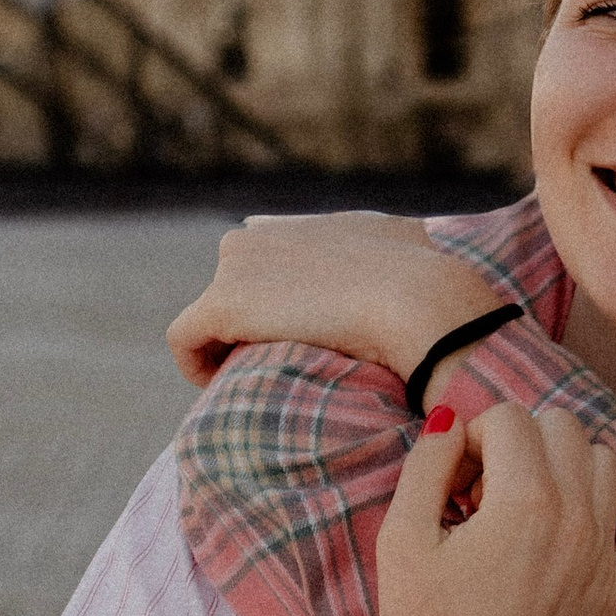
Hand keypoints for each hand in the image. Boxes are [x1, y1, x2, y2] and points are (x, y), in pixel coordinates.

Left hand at [167, 212, 504, 388]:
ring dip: (224, 347)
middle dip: (248, 327)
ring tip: (257, 382)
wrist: (421, 306)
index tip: (296, 342)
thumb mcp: (417, 245)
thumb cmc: (431, 284)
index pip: (262, 257)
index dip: (273, 303)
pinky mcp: (220, 303)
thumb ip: (401, 241)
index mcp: (302, 227)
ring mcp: (236, 266)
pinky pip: (185, 340)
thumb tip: (419, 245)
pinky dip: (196, 366)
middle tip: (280, 370)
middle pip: (232, 289)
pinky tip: (221, 387)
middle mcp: (261, 235)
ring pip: (208, 316)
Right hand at [360, 406, 615, 615]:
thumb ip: (427, 463)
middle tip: (481, 491)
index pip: (508, 418)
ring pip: (605, 461)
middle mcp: (578, 521)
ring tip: (522, 505)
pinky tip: (581, 515)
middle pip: (562, 426)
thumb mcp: (401, 538)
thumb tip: (452, 418)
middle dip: (518, 442)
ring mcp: (605, 557)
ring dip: (563, 464)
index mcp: (526, 502)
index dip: (469, 439)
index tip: (449, 484)